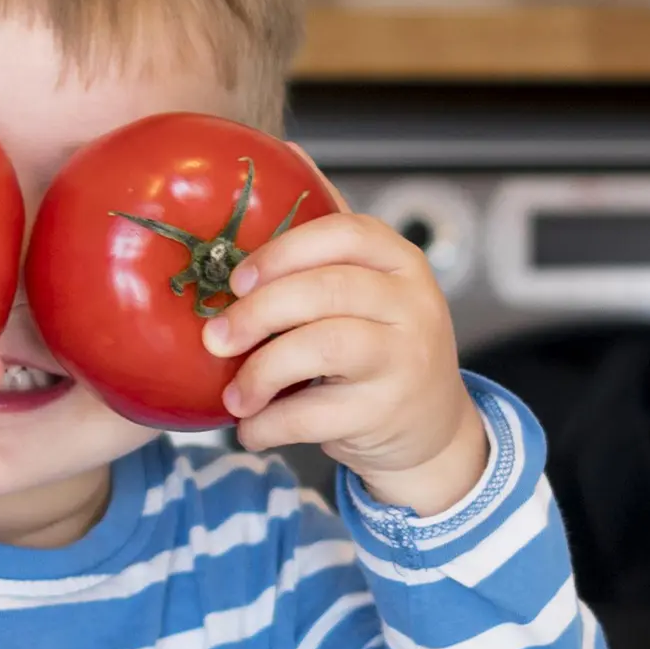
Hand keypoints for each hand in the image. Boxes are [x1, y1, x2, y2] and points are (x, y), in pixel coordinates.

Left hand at [203, 212, 487, 516]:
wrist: (434, 425)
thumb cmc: (382, 348)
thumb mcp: (373, 295)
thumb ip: (326, 261)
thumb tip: (249, 220)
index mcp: (402, 262)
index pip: (345, 234)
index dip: (283, 252)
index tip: (238, 281)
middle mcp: (413, 305)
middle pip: (327, 289)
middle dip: (258, 313)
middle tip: (215, 339)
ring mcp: (405, 359)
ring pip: (323, 347)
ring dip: (261, 372)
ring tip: (234, 396)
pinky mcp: (386, 411)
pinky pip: (314, 412)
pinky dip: (269, 423)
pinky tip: (252, 428)